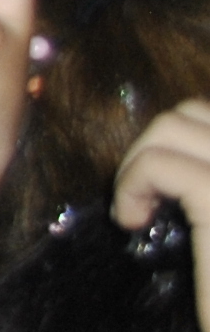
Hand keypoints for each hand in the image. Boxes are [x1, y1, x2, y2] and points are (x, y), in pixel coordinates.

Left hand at [109, 101, 209, 331]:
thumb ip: (209, 185)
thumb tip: (176, 149)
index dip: (183, 142)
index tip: (164, 188)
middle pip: (198, 110)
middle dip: (156, 143)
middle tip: (147, 196)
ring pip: (176, 122)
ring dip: (140, 158)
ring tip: (139, 209)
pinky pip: (161, 162)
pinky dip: (131, 183)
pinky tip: (130, 222)